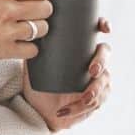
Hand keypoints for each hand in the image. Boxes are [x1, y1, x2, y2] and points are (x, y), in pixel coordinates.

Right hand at [0, 0, 52, 69]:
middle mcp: (5, 9)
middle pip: (45, 8)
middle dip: (41, 11)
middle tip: (30, 13)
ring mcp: (5, 31)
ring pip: (42, 29)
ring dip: (37, 30)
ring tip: (25, 28)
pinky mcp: (4, 50)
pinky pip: (32, 50)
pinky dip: (28, 48)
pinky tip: (19, 43)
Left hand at [22, 17, 111, 132]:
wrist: (39, 108)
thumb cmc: (39, 82)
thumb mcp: (33, 62)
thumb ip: (32, 49)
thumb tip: (29, 33)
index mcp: (79, 47)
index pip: (96, 31)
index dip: (104, 25)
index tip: (105, 28)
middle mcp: (91, 60)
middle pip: (105, 54)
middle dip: (101, 61)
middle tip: (92, 70)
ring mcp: (96, 79)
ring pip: (104, 81)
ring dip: (95, 90)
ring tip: (84, 98)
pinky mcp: (96, 99)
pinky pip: (96, 102)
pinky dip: (81, 107)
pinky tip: (68, 109)